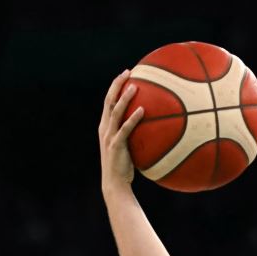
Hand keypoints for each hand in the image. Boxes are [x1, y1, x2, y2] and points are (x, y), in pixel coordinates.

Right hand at [99, 71, 144, 189]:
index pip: (108, 101)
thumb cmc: (124, 166)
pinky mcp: (115, 145)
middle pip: (108, 100)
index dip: (115, 86)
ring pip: (115, 111)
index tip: (125, 74)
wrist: (115, 184)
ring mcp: (108, 136)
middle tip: (127, 72)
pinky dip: (133, 118)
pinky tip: (143, 110)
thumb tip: (152, 126)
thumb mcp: (127, 146)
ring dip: (125, 98)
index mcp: (105, 126)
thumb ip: (134, 134)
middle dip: (117, 84)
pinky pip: (125, 129)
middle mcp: (104, 128)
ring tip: (135, 86)